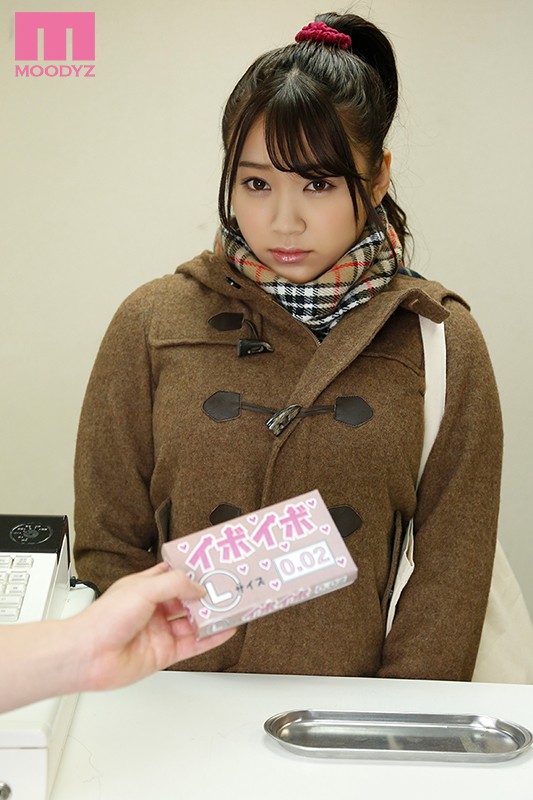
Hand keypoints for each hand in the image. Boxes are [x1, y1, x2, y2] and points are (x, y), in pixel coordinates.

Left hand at [75, 563, 235, 690]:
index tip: (212, 567)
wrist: (89, 656)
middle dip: (207, 595)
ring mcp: (161, 631)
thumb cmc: (104, 619)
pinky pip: (194, 645)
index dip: (193, 571)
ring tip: (232, 608)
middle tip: (228, 588)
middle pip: (188, 599)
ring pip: (194, 622)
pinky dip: (211, 638)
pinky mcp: (165, 653)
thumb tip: (198, 588)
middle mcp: (155, 609)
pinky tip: (225, 630)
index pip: (175, 575)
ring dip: (212, 616)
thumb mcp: (143, 588)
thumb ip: (175, 584)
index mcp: (146, 587)